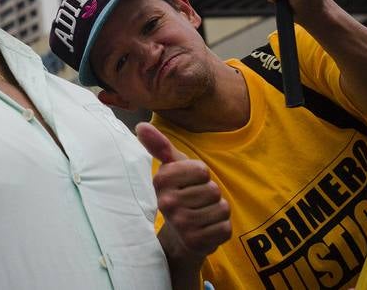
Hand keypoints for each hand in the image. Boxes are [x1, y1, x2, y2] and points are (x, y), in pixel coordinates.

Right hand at [136, 123, 230, 260]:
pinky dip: (221, 228)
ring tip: (202, 215)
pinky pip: (225, 227)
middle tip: (196, 203)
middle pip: (213, 190)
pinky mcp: (196, 242)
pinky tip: (207, 229)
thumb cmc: (179, 195)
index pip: (201, 170)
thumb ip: (160, 146)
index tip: (189, 184)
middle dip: (210, 195)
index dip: (201, 176)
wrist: (178, 237)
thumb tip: (141, 125)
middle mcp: (167, 203)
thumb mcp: (171, 169)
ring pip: (221, 208)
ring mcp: (181, 224)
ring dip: (217, 211)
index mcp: (161, 181)